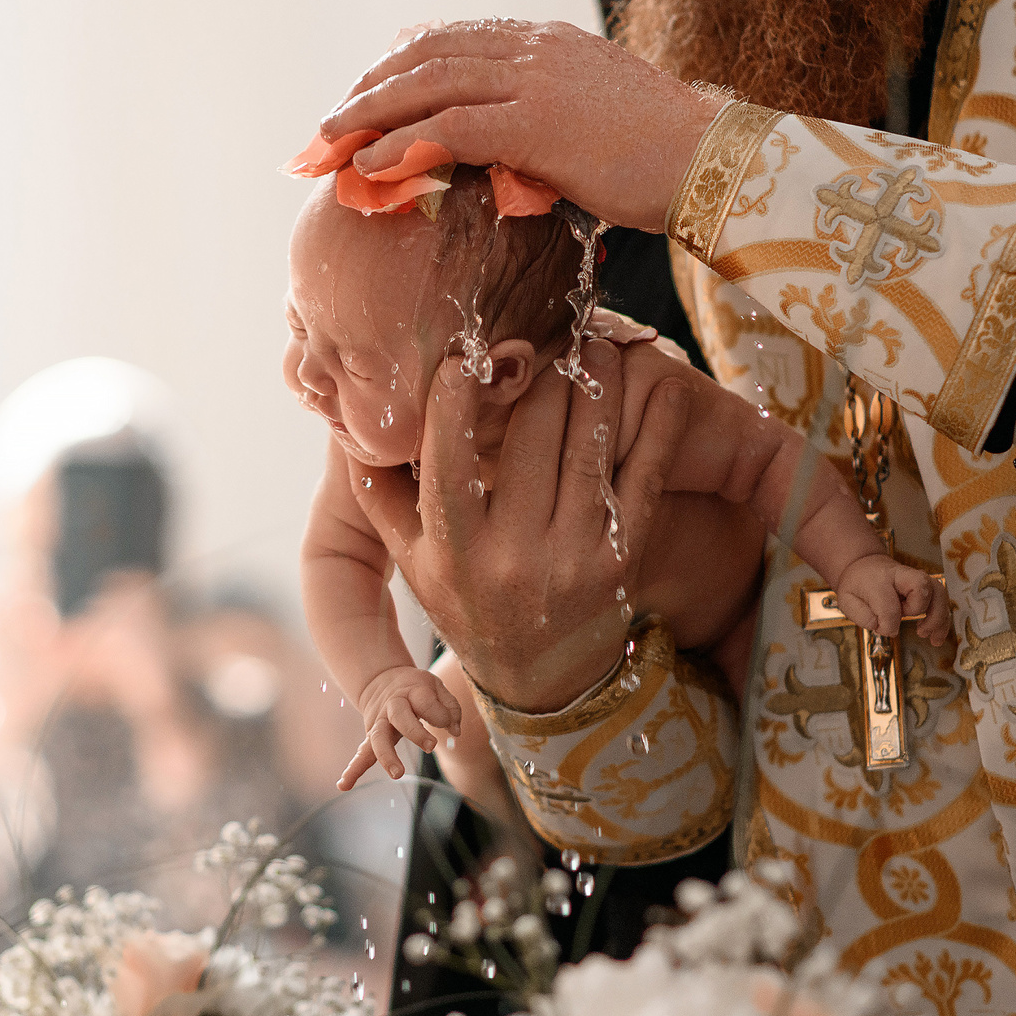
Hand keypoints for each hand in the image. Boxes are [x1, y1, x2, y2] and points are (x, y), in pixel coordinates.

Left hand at [319, 20, 726, 233]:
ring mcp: (534, 80)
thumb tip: (501, 156)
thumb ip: (542, 123)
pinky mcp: (536, 122)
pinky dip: (402, 143)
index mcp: (546, 42)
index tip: (359, 99)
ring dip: (366, 116)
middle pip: (423, 55)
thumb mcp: (595, 123)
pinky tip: (372, 165)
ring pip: (425, 84)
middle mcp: (533, 48)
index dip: (394, 68)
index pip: (449, 40)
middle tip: (324, 130)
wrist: (716, 162)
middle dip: (365, 91)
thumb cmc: (664, 158)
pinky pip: (448, 127)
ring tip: (328, 147)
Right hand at [337, 665, 464, 788]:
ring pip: (379, 738)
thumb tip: (455, 731)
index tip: (449, 723)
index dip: (441, 714)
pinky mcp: (371, 736)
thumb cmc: (416, 687)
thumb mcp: (436, 686)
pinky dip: (353, 769)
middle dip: (415, 732)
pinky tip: (344, 785)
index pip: (426, 702)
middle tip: (431, 745)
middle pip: (400, 717)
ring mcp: (379, 722)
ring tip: (397, 774)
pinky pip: (362, 754)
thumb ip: (449, 706)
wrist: (381, 679)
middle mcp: (393, 706)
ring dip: (387, 756)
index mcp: (412, 691)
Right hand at [351, 339, 686, 708]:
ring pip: (588, 446)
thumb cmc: (468, 606)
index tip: (465, 353)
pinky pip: (645, 477)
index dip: (455, 401)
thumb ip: (381, 496)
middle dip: (541, 374)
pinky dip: (658, 427)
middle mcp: (513, 555)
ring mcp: (574, 555)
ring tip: (597, 342)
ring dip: (597, 383)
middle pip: (529, 437)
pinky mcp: (624, 558)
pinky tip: (665, 387)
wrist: (543, 685)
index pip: (448, 462)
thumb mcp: (413, 563)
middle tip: (549, 330)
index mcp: (454, 550)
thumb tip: (349, 426)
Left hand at [831, 556, 953, 644]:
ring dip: (938, 617)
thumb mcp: (846, 599)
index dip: (887, 623)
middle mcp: (902, 575)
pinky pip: (942, 601)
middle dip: (918, 609)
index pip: (888, 603)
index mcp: (879, 578)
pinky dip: (943, 620)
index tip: (881, 629)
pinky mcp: (927, 588)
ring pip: (939, 592)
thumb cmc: (857, 585)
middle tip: (908, 624)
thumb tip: (881, 626)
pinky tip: (936, 637)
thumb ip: (861, 615)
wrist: (865, 567)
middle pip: (922, 586)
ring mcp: (917, 579)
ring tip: (928, 636)